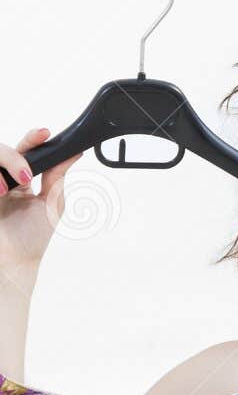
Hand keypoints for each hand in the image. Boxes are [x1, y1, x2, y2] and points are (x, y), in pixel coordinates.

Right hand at [0, 125, 84, 273]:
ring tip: (9, 189)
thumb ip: (58, 177)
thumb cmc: (32, 238)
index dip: (34, 139)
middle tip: (27, 173)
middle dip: (16, 156)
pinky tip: (0, 192)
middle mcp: (5, 179)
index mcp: (22, 180)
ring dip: (5, 165)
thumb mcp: (52, 204)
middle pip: (5, 149)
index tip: (45, 133)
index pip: (27, 151)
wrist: (14, 261)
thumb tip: (73, 154)